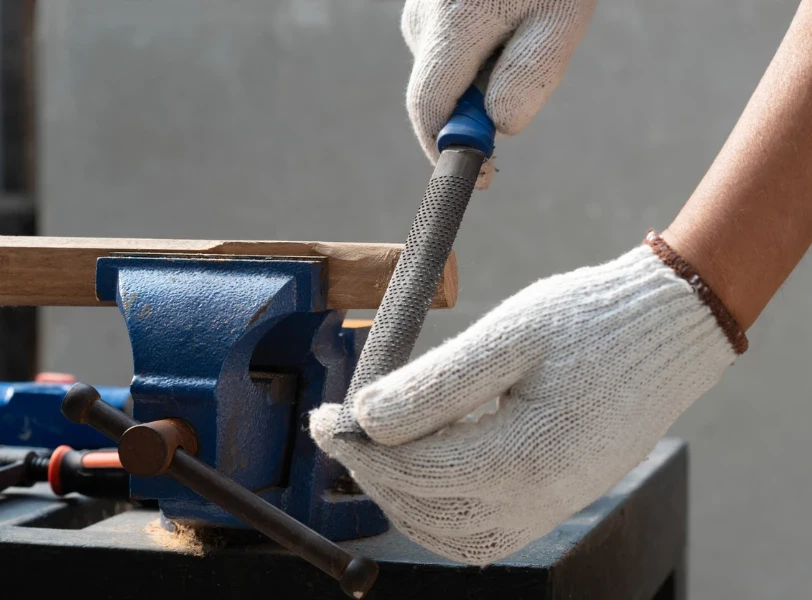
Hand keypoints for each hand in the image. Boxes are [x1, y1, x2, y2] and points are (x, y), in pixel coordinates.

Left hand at [310, 233, 744, 565]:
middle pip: (422, 507)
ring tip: (377, 452)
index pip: (411, 469)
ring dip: (401, 499)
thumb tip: (365, 417)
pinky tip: (427, 469)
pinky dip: (440, 511)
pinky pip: (482, 532)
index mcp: (523, 456)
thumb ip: (434, 384)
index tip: (322, 419)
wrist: (668, 333)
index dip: (356, 446)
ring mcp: (550, 508)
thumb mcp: (506, 337)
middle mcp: (536, 499)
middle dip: (371, 472)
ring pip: (448, 534)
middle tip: (342, 432)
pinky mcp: (556, 502)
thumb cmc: (588, 323)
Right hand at [402, 0, 597, 165]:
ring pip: (446, 71)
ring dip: (481, 77)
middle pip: (437, 94)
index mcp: (451, 26)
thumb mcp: (560, 19)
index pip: (429, 109)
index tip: (481, 177)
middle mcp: (423, 18)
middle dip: (475, 112)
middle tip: (521, 92)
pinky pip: (448, 47)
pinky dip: (478, 53)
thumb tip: (498, 128)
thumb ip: (529, 77)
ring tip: (525, 31)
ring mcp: (420, 8)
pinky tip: (508, 20)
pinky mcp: (428, 2)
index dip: (449, 150)